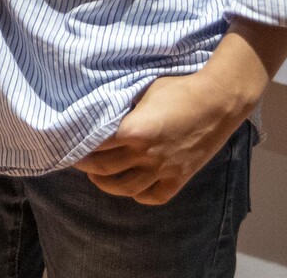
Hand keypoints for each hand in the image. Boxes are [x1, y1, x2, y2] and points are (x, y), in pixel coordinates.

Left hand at [76, 67, 254, 203]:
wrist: (218, 101)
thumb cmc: (178, 89)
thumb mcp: (142, 93)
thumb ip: (122, 109)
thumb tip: (101, 115)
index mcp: (133, 131)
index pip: (95, 146)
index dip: (78, 146)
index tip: (68, 143)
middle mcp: (146, 154)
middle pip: (104, 169)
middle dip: (86, 166)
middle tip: (77, 161)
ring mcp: (165, 169)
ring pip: (126, 188)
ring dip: (107, 185)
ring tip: (97, 177)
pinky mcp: (181, 177)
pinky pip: (155, 196)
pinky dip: (140, 195)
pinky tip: (131, 187)